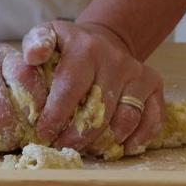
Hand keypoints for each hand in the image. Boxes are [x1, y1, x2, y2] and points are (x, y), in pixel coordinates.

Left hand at [23, 20, 164, 155]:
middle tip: (63, 147)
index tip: (44, 133)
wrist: (104, 39)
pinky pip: (153, 117)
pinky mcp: (154, 84)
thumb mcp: (49, 35)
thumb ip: (36, 43)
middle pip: (100, 109)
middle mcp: (115, 59)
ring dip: (106, 140)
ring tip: (87, 149)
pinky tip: (123, 148)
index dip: (56, 115)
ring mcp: (137, 73)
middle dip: (79, 135)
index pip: (71, 87)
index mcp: (85, 48)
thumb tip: (32, 57)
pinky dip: (140, 137)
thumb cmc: (69, 47)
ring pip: (126, 118)